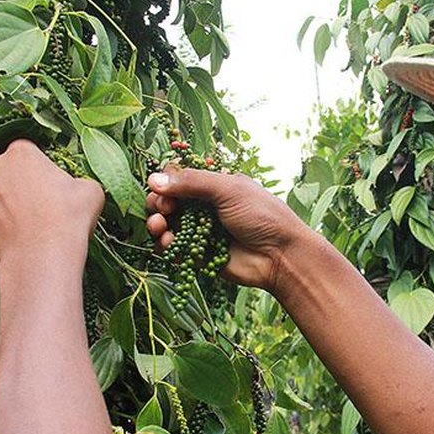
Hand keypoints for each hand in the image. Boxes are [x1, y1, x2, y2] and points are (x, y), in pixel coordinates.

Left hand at [0, 140, 104, 268]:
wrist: (44, 256)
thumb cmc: (69, 218)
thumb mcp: (90, 191)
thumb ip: (76, 182)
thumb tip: (75, 189)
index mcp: (21, 153)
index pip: (22, 152)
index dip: (33, 168)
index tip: (43, 184)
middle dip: (2, 179)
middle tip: (23, 200)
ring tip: (16, 226)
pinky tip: (7, 241)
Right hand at [145, 168, 315, 294]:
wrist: (280, 256)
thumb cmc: (261, 216)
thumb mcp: (228, 190)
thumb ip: (192, 182)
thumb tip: (153, 178)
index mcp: (214, 184)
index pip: (179, 177)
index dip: (167, 182)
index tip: (166, 189)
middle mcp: (205, 205)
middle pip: (168, 200)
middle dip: (159, 203)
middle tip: (164, 210)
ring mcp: (201, 230)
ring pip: (167, 224)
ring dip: (156, 223)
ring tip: (159, 227)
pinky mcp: (199, 254)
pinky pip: (173, 248)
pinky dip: (165, 245)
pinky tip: (167, 243)